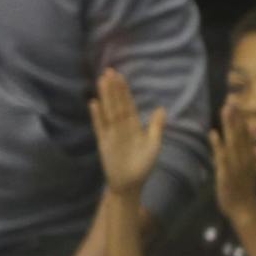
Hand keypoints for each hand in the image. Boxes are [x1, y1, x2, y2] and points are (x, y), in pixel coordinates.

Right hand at [88, 66, 166, 198]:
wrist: (130, 184)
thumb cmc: (144, 166)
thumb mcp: (154, 145)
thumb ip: (156, 126)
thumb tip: (161, 108)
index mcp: (134, 126)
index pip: (128, 104)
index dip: (124, 90)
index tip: (120, 76)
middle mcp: (122, 127)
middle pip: (117, 104)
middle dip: (113, 88)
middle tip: (108, 71)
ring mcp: (111, 134)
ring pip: (108, 111)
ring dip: (105, 96)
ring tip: (101, 81)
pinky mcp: (104, 143)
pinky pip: (100, 127)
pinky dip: (97, 116)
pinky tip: (94, 104)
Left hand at [211, 99, 255, 226]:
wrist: (244, 208)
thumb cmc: (241, 189)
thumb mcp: (244, 168)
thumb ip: (241, 154)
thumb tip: (237, 140)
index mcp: (248, 156)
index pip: (246, 133)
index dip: (241, 118)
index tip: (236, 102)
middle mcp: (244, 157)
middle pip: (240, 133)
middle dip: (236, 117)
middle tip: (230, 100)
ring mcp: (236, 165)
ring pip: (233, 141)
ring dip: (229, 125)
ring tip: (225, 110)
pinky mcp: (227, 174)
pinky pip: (222, 157)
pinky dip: (218, 145)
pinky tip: (213, 134)